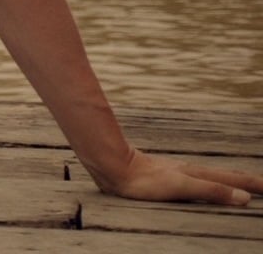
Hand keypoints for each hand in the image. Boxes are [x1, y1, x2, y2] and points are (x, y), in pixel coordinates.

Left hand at [92, 148, 260, 206]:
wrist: (114, 166)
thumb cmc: (145, 180)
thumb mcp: (182, 187)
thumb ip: (211, 191)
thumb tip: (245, 198)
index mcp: (198, 174)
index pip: (233, 180)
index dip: (254, 185)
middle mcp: (191, 171)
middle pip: (225, 176)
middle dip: (247, 181)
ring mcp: (178, 171)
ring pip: (211, 176)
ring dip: (230, 180)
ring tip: (241, 184)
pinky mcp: (165, 175)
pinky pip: (196, 178)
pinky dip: (209, 181)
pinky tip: (201, 182)